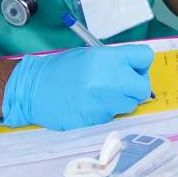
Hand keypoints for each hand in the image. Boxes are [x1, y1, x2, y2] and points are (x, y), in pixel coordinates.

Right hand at [1, 44, 154, 130]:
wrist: (32, 89)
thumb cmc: (61, 70)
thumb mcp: (90, 56)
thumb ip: (114, 62)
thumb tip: (135, 71)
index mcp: (108, 58)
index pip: (145, 57)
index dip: (141, 65)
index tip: (134, 70)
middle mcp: (110, 80)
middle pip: (142, 88)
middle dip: (135, 88)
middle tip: (121, 87)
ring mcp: (103, 102)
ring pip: (129, 105)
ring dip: (119, 102)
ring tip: (99, 96)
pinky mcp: (96, 121)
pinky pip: (112, 117)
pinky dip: (105, 113)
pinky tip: (89, 105)